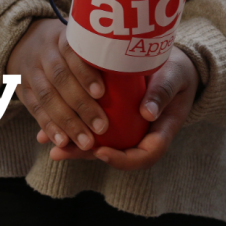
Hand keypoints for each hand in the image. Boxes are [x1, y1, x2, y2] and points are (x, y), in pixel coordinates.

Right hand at [8, 18, 107, 149]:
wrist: (25, 42)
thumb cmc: (71, 49)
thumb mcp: (83, 42)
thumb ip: (103, 57)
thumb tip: (137, 77)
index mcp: (64, 38)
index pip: (73, 52)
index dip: (85, 73)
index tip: (101, 92)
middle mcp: (45, 53)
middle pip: (60, 78)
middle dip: (81, 105)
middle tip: (102, 127)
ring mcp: (32, 72)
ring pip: (47, 97)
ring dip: (67, 122)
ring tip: (86, 143)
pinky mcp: (23, 90)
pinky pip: (35, 110)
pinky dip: (49, 127)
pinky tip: (63, 142)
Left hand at [40, 47, 199, 168]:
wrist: (174, 66)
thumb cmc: (177, 71)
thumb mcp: (174, 77)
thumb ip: (162, 92)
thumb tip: (147, 112)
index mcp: (160, 133)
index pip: (143, 156)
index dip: (121, 159)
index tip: (101, 151)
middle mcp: (142, 138)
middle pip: (114, 155)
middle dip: (86, 154)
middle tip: (60, 151)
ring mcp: (127, 131)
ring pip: (100, 145)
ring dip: (74, 145)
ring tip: (48, 142)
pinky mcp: (114, 122)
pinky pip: (94, 130)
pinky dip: (73, 128)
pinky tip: (49, 127)